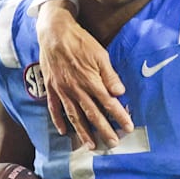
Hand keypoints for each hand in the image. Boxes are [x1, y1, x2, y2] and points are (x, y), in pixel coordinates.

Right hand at [36, 1, 131, 149]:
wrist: (54, 32)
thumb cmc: (80, 41)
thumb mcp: (99, 54)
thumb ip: (109, 75)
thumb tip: (120, 92)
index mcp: (90, 80)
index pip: (108, 103)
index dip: (119, 116)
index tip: (128, 127)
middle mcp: (76, 89)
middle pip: (92, 114)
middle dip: (104, 130)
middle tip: (113, 143)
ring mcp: (62, 90)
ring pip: (74, 116)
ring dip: (83, 132)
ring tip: (91, 145)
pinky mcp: (51, 88)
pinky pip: (54, 108)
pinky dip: (58, 121)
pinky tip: (64, 132)